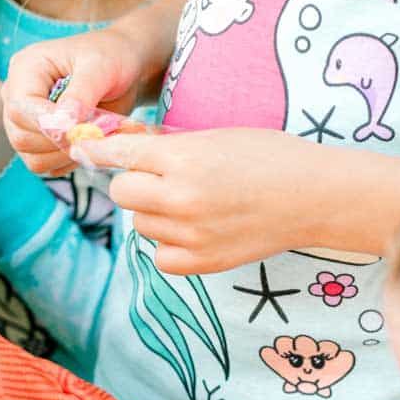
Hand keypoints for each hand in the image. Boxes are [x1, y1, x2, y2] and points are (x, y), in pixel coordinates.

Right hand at [3, 21, 170, 177]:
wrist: (124, 68)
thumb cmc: (112, 57)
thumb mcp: (100, 67)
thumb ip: (81, 93)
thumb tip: (64, 123)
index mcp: (25, 69)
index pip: (19, 108)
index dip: (48, 125)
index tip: (82, 126)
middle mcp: (18, 97)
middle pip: (21, 138)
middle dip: (61, 141)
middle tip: (96, 130)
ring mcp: (26, 122)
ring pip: (33, 159)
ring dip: (69, 154)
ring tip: (96, 133)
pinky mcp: (39, 143)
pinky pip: (49, 167)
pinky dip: (72, 160)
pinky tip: (90, 141)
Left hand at [82, 128, 312, 274]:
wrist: (315, 197)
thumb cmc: (270, 157)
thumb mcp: (216, 136)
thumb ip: (168, 147)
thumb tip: (120, 150)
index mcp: (185, 158)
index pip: (121, 154)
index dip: (100, 149)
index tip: (84, 148)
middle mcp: (182, 198)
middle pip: (123, 192)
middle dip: (134, 182)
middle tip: (161, 177)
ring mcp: (192, 234)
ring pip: (140, 224)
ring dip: (154, 213)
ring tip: (189, 203)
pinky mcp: (203, 262)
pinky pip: (160, 256)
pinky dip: (168, 244)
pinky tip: (192, 230)